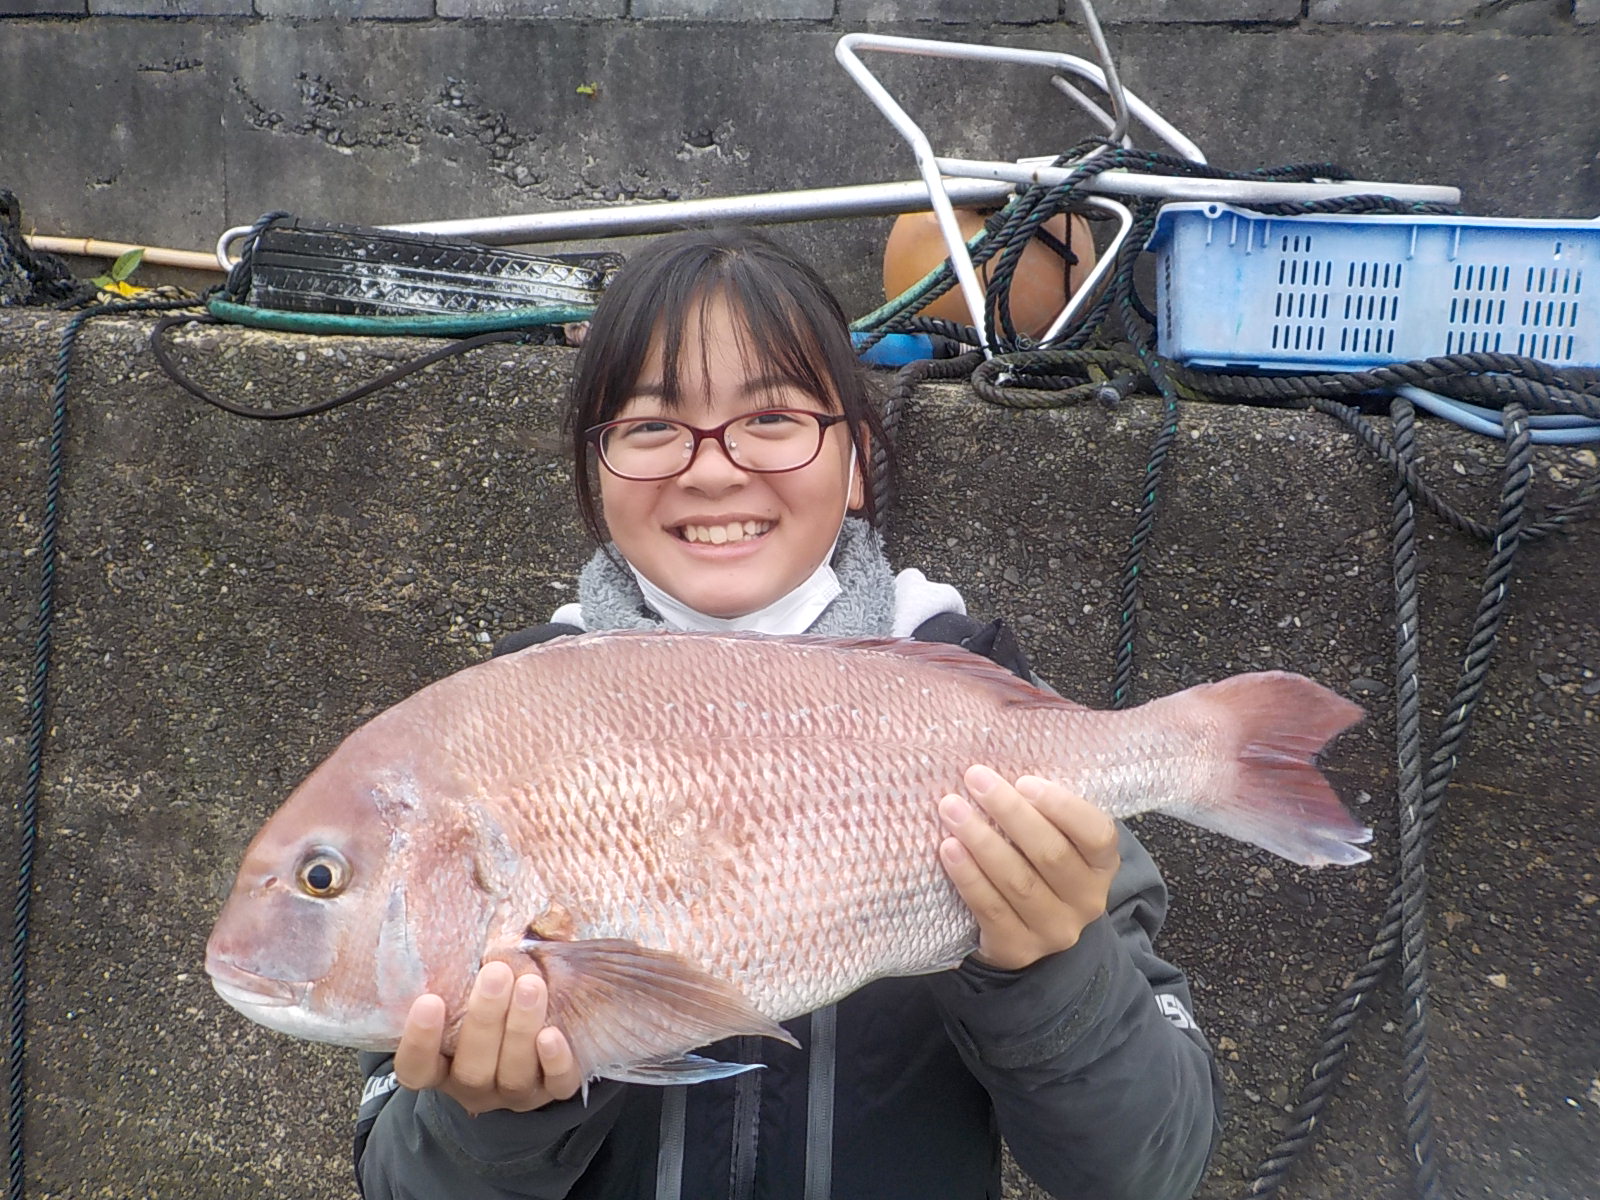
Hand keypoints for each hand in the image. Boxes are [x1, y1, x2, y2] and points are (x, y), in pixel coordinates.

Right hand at [392, 961, 583, 1115]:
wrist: (531, 1047)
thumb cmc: (483, 1010)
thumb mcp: (461, 998)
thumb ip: (455, 976)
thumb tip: (447, 912)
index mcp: (440, 1068)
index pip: (416, 1067)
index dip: (419, 1040)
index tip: (429, 1000)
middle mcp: (474, 1086)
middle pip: (472, 1069)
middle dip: (484, 1020)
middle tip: (496, 972)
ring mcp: (513, 1093)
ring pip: (514, 1074)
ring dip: (520, 1028)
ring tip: (530, 984)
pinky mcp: (552, 1092)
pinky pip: (557, 1086)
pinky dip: (556, 1062)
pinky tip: (553, 1034)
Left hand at [938, 765, 1120, 970]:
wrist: (1028, 930)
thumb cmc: (1037, 865)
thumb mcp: (1056, 839)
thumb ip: (1042, 812)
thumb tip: (998, 771)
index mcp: (1102, 865)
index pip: (1097, 834)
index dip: (1062, 806)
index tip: (1023, 781)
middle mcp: (1087, 901)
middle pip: (1050, 854)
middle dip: (1009, 813)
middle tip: (976, 780)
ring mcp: (1055, 930)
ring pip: (1018, 881)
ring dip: (981, 841)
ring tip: (952, 809)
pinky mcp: (1019, 949)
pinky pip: (991, 908)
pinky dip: (968, 876)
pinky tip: (948, 849)